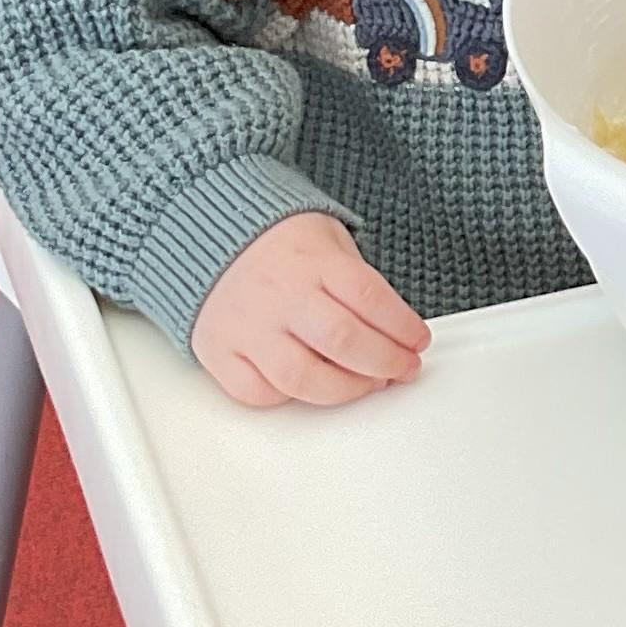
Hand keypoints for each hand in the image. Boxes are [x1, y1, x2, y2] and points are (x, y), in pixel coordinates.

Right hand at [192, 214, 429, 408]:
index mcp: (313, 260)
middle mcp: (280, 294)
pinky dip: (289, 397)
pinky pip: (257, 392)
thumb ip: (358, 283)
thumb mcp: (329, 240)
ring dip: (347, 389)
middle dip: (386, 363)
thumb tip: (397, 333)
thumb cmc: (277, 241)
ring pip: (302, 378)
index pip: (370, 298)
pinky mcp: (219, 350)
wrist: (208, 228)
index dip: (403, 327)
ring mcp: (247, 325)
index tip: (418, 341)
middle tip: (403, 368)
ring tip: (367, 382)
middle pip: (343, 342)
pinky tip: (311, 384)